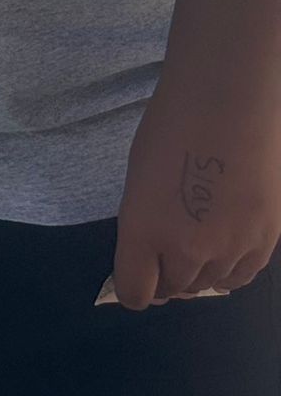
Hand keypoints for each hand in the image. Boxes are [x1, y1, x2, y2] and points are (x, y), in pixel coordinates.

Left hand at [110, 85, 280, 308]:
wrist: (227, 102)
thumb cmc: (170, 129)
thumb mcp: (138, 180)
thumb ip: (142, 226)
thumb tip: (153, 259)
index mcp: (143, 231)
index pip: (134, 293)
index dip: (132, 289)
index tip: (136, 277)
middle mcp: (186, 251)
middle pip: (173, 289)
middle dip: (165, 275)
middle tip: (167, 252)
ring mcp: (230, 249)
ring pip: (208, 284)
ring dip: (199, 271)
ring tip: (198, 240)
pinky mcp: (265, 241)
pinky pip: (243, 275)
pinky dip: (229, 268)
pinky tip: (225, 248)